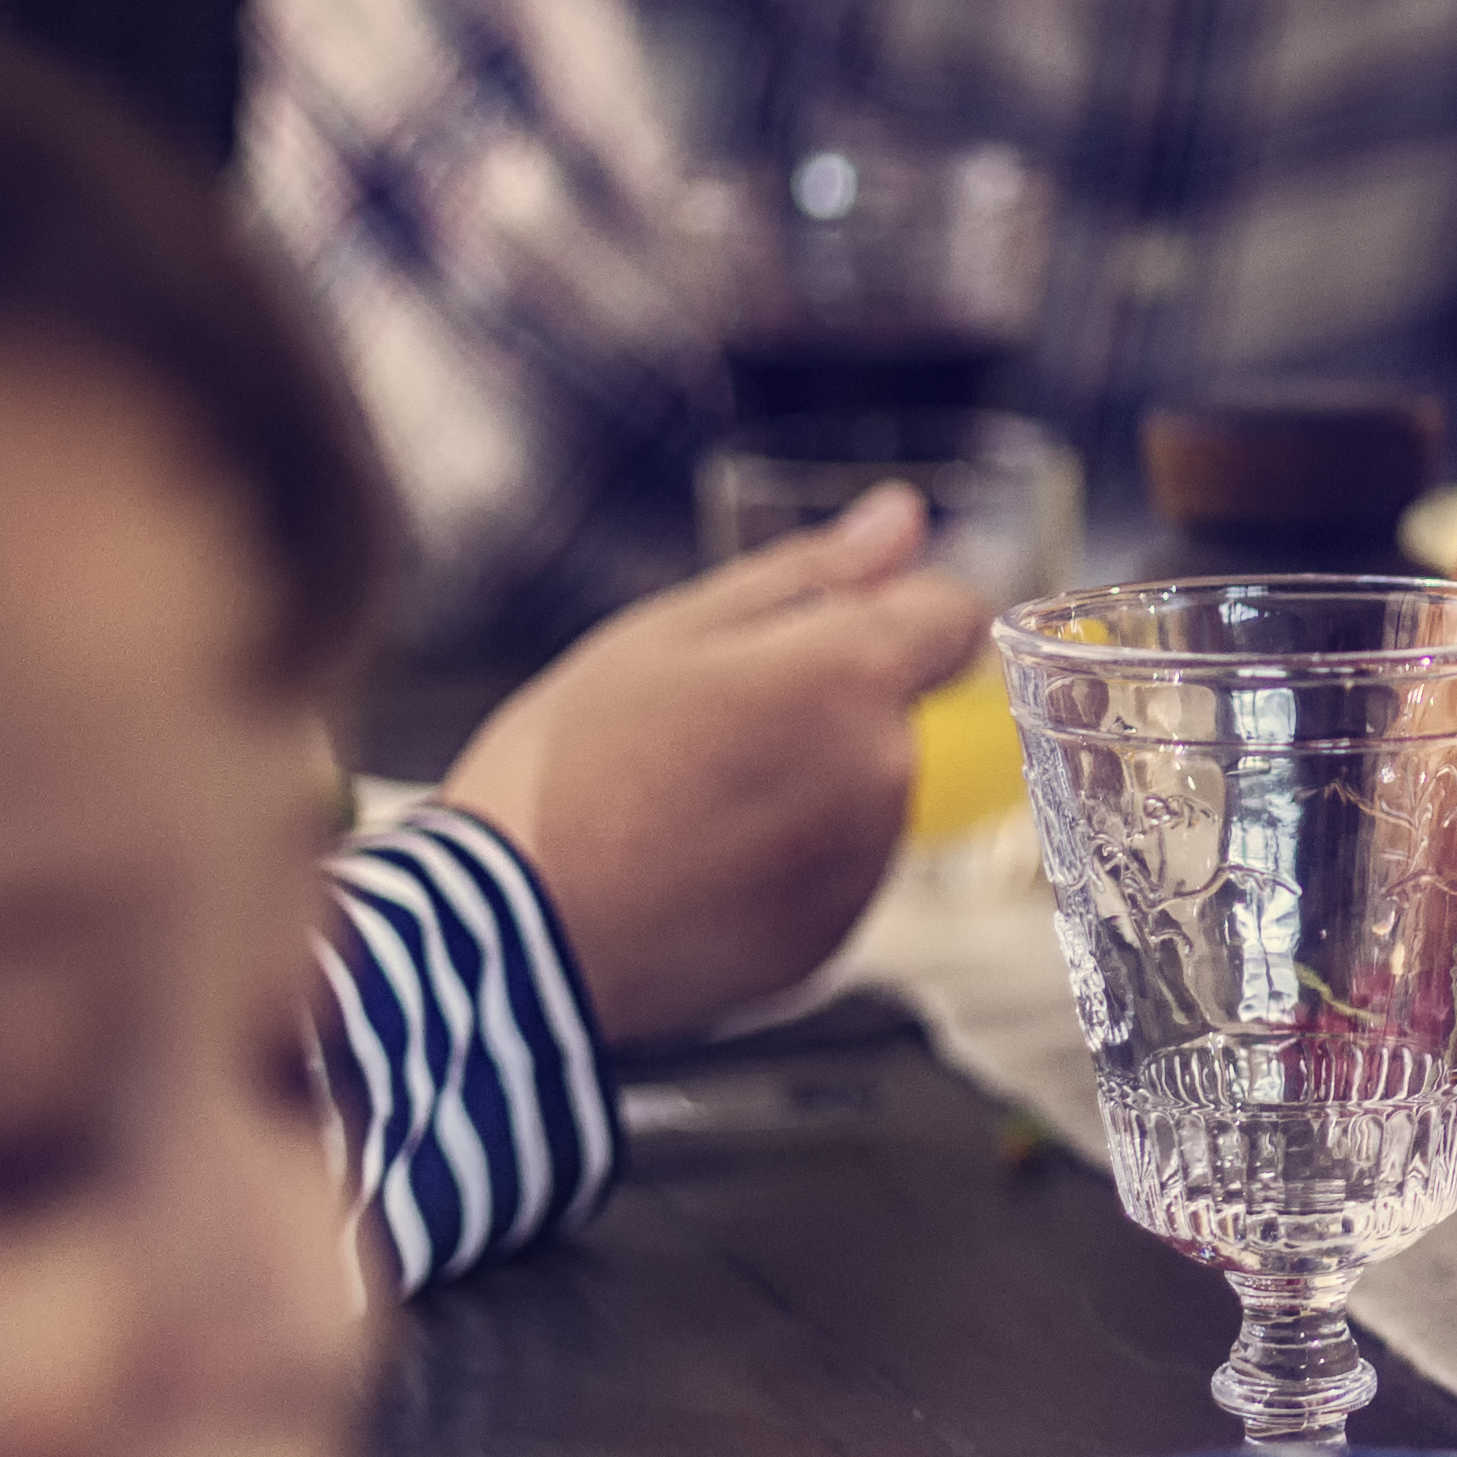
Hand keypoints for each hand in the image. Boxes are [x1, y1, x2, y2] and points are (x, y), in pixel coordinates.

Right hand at [436, 485, 992, 1040]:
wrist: (504, 935)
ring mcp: (862, 867)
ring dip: (802, 786)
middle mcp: (881, 776)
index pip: (953, 618)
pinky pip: (832, 871)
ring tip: (681, 804)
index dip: (897, 613)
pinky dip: (781, 862)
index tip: (820, 631)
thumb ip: (808, 573)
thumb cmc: (567, 766)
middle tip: (699, 729)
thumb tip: (903, 518)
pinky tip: (691, 866)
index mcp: (847, 681)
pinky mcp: (832, 938)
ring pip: (860, 792)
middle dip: (822, 706)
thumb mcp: (668, 633)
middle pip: (892, 711)